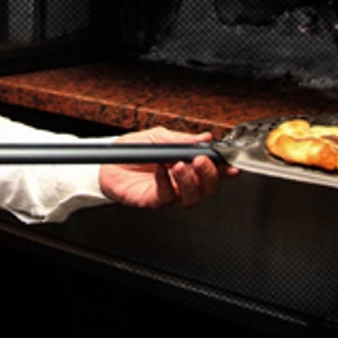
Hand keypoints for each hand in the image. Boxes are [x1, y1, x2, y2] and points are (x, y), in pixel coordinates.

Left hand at [99, 126, 238, 208]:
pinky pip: (166, 197)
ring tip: (179, 165)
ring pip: (191, 197)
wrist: (107, 161)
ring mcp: (169, 194)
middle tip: (201, 161)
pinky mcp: (153, 201)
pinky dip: (165, 182)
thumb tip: (204, 137)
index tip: (230, 165)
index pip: (213, 171)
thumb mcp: (158, 137)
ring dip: (188, 181)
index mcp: (187, 166)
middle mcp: (181, 182)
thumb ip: (181, 139)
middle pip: (207, 188)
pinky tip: (160, 170)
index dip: (224, 170)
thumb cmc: (133, 151)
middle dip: (209, 175)